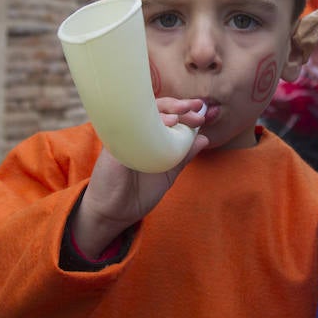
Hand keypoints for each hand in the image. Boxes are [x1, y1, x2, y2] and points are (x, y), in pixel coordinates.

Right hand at [71, 98, 208, 257]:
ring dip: (162, 110)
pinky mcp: (114, 147)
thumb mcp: (169, 170)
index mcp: (150, 135)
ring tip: (179, 116)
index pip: (167, 113)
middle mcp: (136, 132)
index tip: (201, 110)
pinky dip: (144, 126)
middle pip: (155, 107)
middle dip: (177, 105)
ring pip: (141, 113)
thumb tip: (204, 138)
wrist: (118, 213)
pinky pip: (127, 130)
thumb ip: (184, 154)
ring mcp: (124, 137)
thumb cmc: (141, 190)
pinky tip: (159, 127)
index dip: (184, 109)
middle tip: (194, 108)